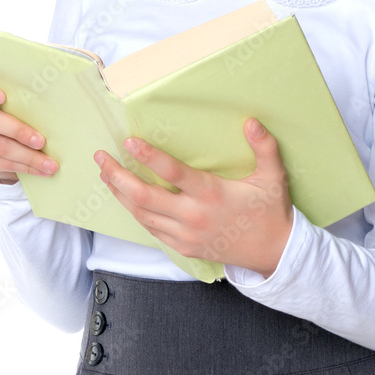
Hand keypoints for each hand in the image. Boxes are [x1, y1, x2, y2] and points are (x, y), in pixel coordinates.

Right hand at [0, 71, 58, 183]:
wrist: (6, 139)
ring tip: (50, 163)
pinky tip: (42, 169)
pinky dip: (25, 167)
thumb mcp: (19, 98)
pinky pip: (0, 163)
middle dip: (18, 131)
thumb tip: (63, 86)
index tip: (1, 96)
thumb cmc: (19, 110)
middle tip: (41, 141)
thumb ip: (27, 93)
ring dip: (27, 156)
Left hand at [94, 118, 293, 277]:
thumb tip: (252, 122)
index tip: (128, 141)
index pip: (172, 173)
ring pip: (141, 214)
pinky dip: (135, 212)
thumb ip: (264, 147)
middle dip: (117, 176)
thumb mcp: (273, 177)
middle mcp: (193, 215)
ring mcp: (185, 234)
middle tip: (101, 158)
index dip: (148, 156)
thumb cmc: (270, 211)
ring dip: (120, 193)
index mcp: (211, 194)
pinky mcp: (183, 247)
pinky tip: (125, 197)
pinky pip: (151, 229)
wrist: (273, 253)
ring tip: (105, 174)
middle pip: (144, 196)